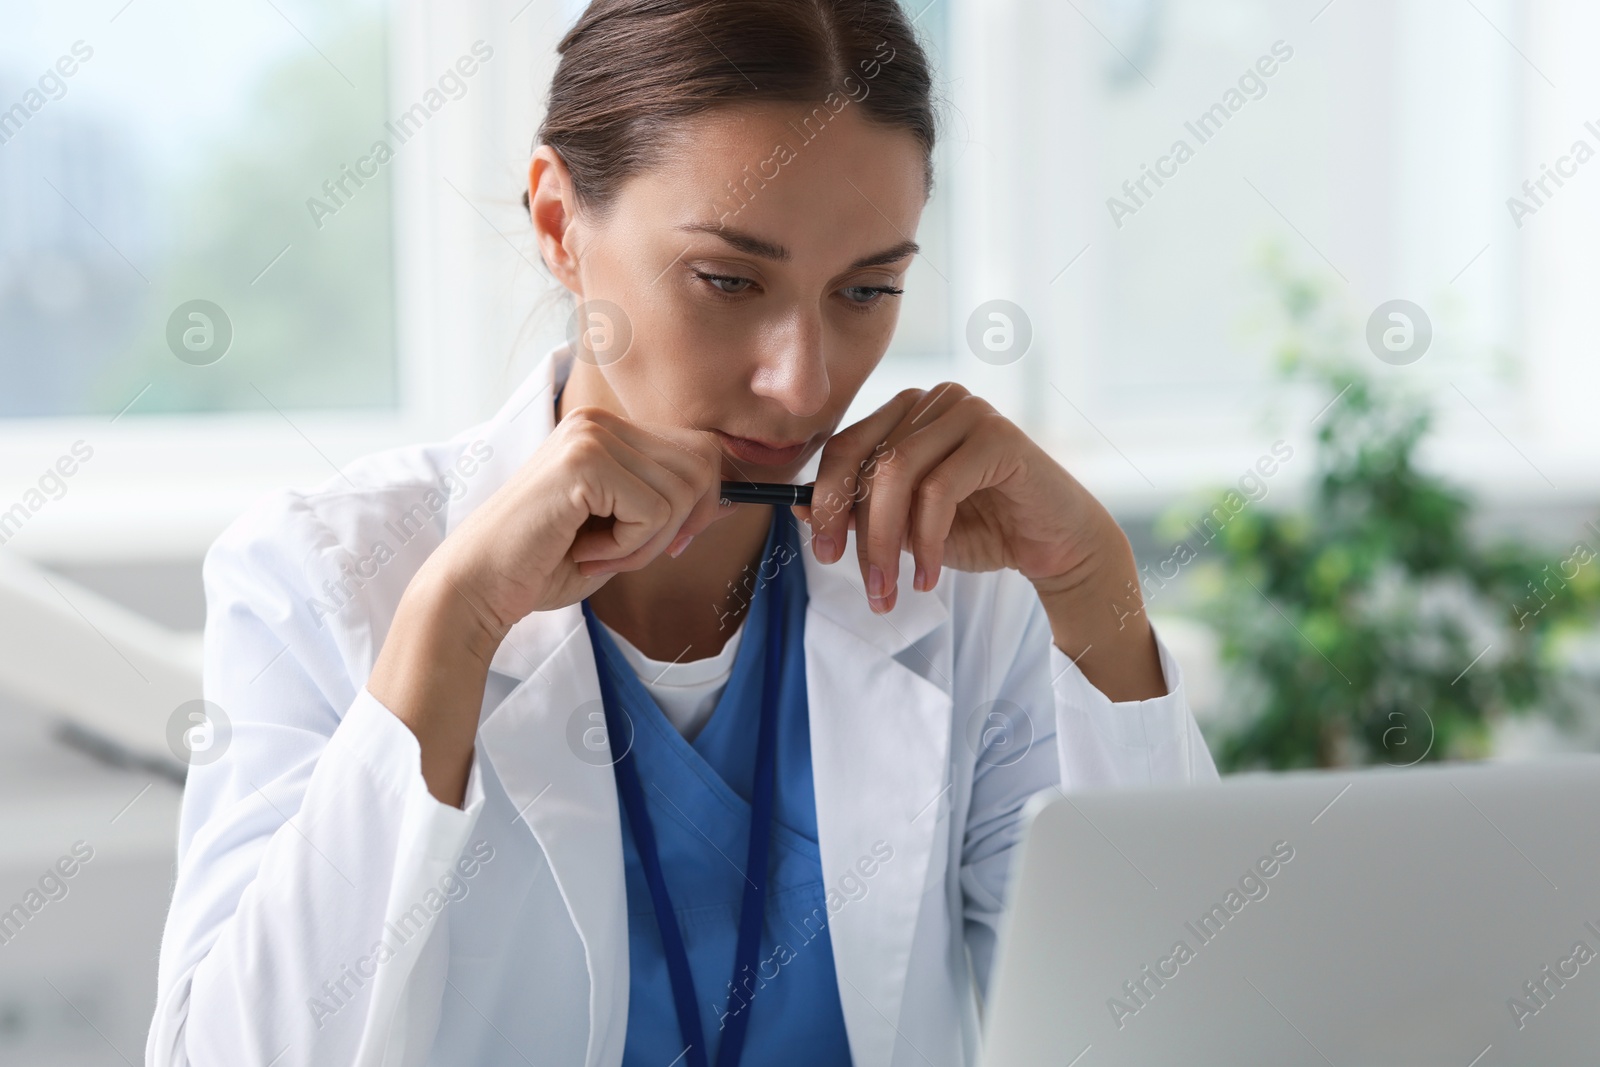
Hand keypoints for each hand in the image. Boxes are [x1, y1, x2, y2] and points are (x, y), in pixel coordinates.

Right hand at [432, 405, 734, 647]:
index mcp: (608, 430)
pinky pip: (653, 511)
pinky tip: (585, 551)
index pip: (700, 449)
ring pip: (681, 493)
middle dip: (681, 525)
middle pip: (702, 464)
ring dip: (649, 543)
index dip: (703, 503)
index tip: (672, 543)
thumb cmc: (544, 565)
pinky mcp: (583, 462)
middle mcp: (600, 422)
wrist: (479, 587)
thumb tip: (731, 498)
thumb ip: (668, 507)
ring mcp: (590, 436)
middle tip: (628, 555)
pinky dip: (629, 547)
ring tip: (598, 554)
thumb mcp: (622, 531)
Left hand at [796, 383, 1126, 612]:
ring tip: (893, 589)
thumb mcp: (907, 527)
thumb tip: (798, 513)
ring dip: (886, 542)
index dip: (824, 501)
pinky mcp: (998, 435)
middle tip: (861, 581)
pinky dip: (926, 541)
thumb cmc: (982, 529)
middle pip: (867, 461)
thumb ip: (860, 514)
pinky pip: (939, 490)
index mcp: (905, 414)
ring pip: (896, 475)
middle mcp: (933, 401)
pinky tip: (928, 575)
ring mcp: (966, 411)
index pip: (845, 448)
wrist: (1054, 544)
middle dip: (854, 530)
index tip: (822, 552)